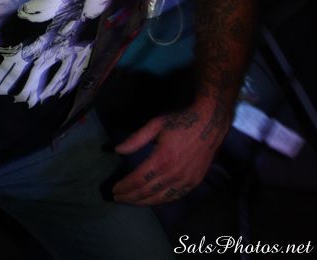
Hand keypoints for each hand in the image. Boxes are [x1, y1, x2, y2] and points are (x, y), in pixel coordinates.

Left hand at [109, 95, 231, 205]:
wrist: (209, 123)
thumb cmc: (180, 122)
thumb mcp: (155, 125)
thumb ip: (136, 139)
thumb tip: (118, 150)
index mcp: (162, 159)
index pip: (138, 180)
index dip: (125, 186)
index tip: (115, 189)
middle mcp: (174, 173)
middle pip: (147, 192)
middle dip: (130, 197)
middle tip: (118, 198)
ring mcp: (185, 180)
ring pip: (160, 198)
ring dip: (143, 202)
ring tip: (131, 201)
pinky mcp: (194, 182)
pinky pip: (174, 197)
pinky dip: (160, 201)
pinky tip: (152, 200)